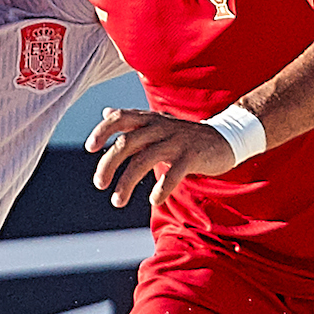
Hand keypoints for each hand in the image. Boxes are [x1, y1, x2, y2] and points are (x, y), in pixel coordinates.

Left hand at [86, 107, 239, 208]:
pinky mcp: (192, 156)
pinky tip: (153, 200)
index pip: (120, 117)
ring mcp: (176, 141)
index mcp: (148, 119)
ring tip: (117, 201)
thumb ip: (130, 121)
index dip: (103, 130)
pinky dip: (162, 187)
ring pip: (145, 159)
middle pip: (127, 142)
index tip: (89, 147)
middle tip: (99, 184)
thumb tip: (106, 112)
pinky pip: (174, 173)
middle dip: (108, 164)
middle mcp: (160, 127)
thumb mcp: (156, 123)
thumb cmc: (183, 135)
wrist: (223, 138)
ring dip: (127, 182)